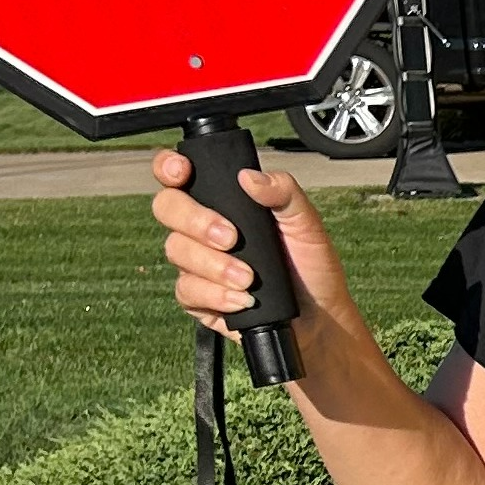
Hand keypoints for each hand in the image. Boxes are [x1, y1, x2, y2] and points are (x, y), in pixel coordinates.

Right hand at [150, 150, 354, 342]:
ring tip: (249, 278)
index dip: (170, 168)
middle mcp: (204, 228)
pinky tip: (241, 300)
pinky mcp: (197, 296)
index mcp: (227, 202)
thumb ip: (284, 192)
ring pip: (176, 250)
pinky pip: (186, 289)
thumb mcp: (307, 224)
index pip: (182, 175)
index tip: (182, 172)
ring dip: (214, 265)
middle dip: (196, 221)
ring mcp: (197, 262)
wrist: (317, 317)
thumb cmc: (311, 266)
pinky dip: (216, 294)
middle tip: (231, 238)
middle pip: (168, 208)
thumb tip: (250, 177)